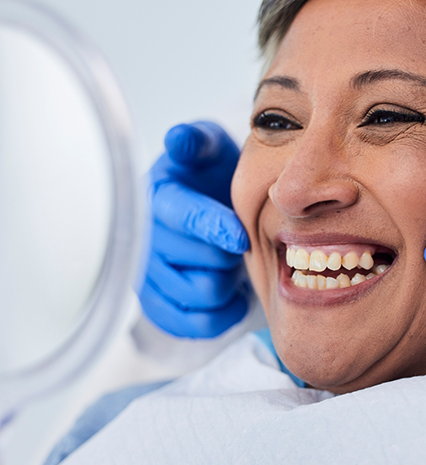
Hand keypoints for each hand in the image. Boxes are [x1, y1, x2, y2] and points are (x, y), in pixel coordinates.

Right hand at [139, 121, 249, 337]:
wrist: (206, 206)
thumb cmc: (209, 176)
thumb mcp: (207, 147)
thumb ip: (196, 141)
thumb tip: (179, 140)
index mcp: (158, 198)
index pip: (185, 218)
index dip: (215, 229)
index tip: (241, 238)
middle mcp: (146, 240)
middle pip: (203, 262)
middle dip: (231, 254)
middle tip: (239, 241)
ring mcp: (148, 277)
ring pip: (203, 294)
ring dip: (228, 281)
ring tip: (230, 262)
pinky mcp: (158, 306)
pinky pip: (195, 324)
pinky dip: (221, 313)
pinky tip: (230, 291)